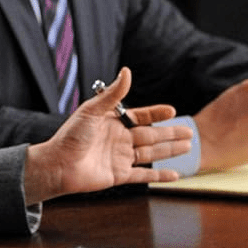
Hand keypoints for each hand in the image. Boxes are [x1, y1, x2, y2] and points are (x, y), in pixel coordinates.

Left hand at [24, 67, 191, 203]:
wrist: (58, 165)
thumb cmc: (70, 136)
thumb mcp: (92, 111)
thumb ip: (113, 95)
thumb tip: (127, 71)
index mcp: (112, 122)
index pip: (139, 117)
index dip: (156, 114)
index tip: (172, 110)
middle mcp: (118, 139)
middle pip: (150, 136)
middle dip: (170, 133)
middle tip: (190, 132)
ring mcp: (120, 158)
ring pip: (151, 154)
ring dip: (170, 150)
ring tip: (188, 147)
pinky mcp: (119, 176)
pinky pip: (144, 176)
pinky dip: (160, 176)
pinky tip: (175, 175)